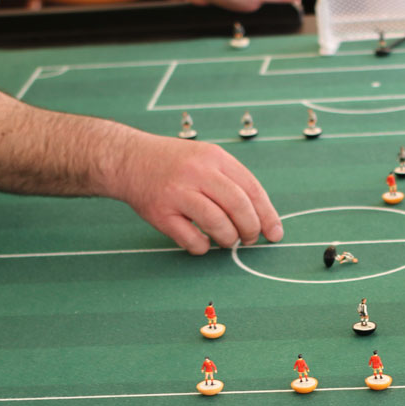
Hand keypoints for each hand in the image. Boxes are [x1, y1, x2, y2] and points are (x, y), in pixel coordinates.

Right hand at [109, 131, 282, 254]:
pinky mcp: (161, 213)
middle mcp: (197, 172)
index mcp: (214, 158)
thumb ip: (232, 183)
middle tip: (250, 239)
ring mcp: (177, 193)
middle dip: (251, 229)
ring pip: (218, 224)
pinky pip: (192, 240)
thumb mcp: (206, 159)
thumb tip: (263, 218)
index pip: (251, 188)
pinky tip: (202, 242)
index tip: (274, 233)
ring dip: (229, 239)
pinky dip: (203, 247)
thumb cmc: (175, 165)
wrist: (130, 160)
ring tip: (227, 240)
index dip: (267, 214)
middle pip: (238, 207)